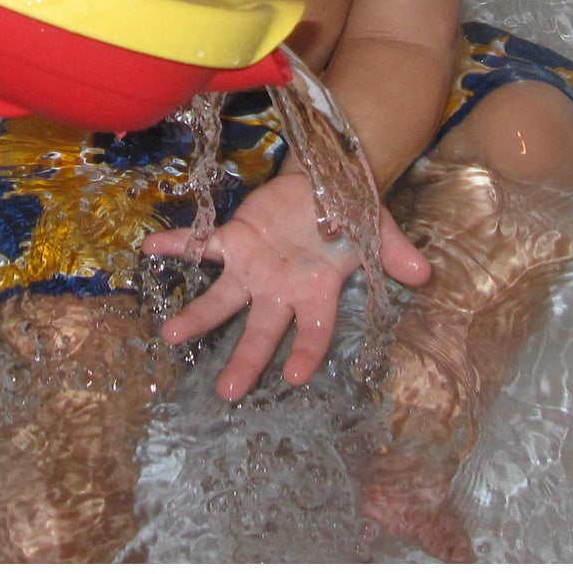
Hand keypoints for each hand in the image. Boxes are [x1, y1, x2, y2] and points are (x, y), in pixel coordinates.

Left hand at [142, 174, 430, 400]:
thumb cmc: (351, 216)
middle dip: (245, 361)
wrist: (326, 181)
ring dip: (197, 317)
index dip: (306, 353)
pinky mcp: (235, 239)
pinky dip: (176, 246)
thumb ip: (395, 254)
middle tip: (227, 392)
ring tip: (170, 334)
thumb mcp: (379, 231)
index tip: (295, 377)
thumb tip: (423, 273)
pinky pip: (201, 245)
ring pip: (222, 299)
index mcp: (317, 292)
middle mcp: (280, 289)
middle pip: (260, 332)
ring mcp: (254, 267)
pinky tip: (149, 249)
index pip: (313, 331)